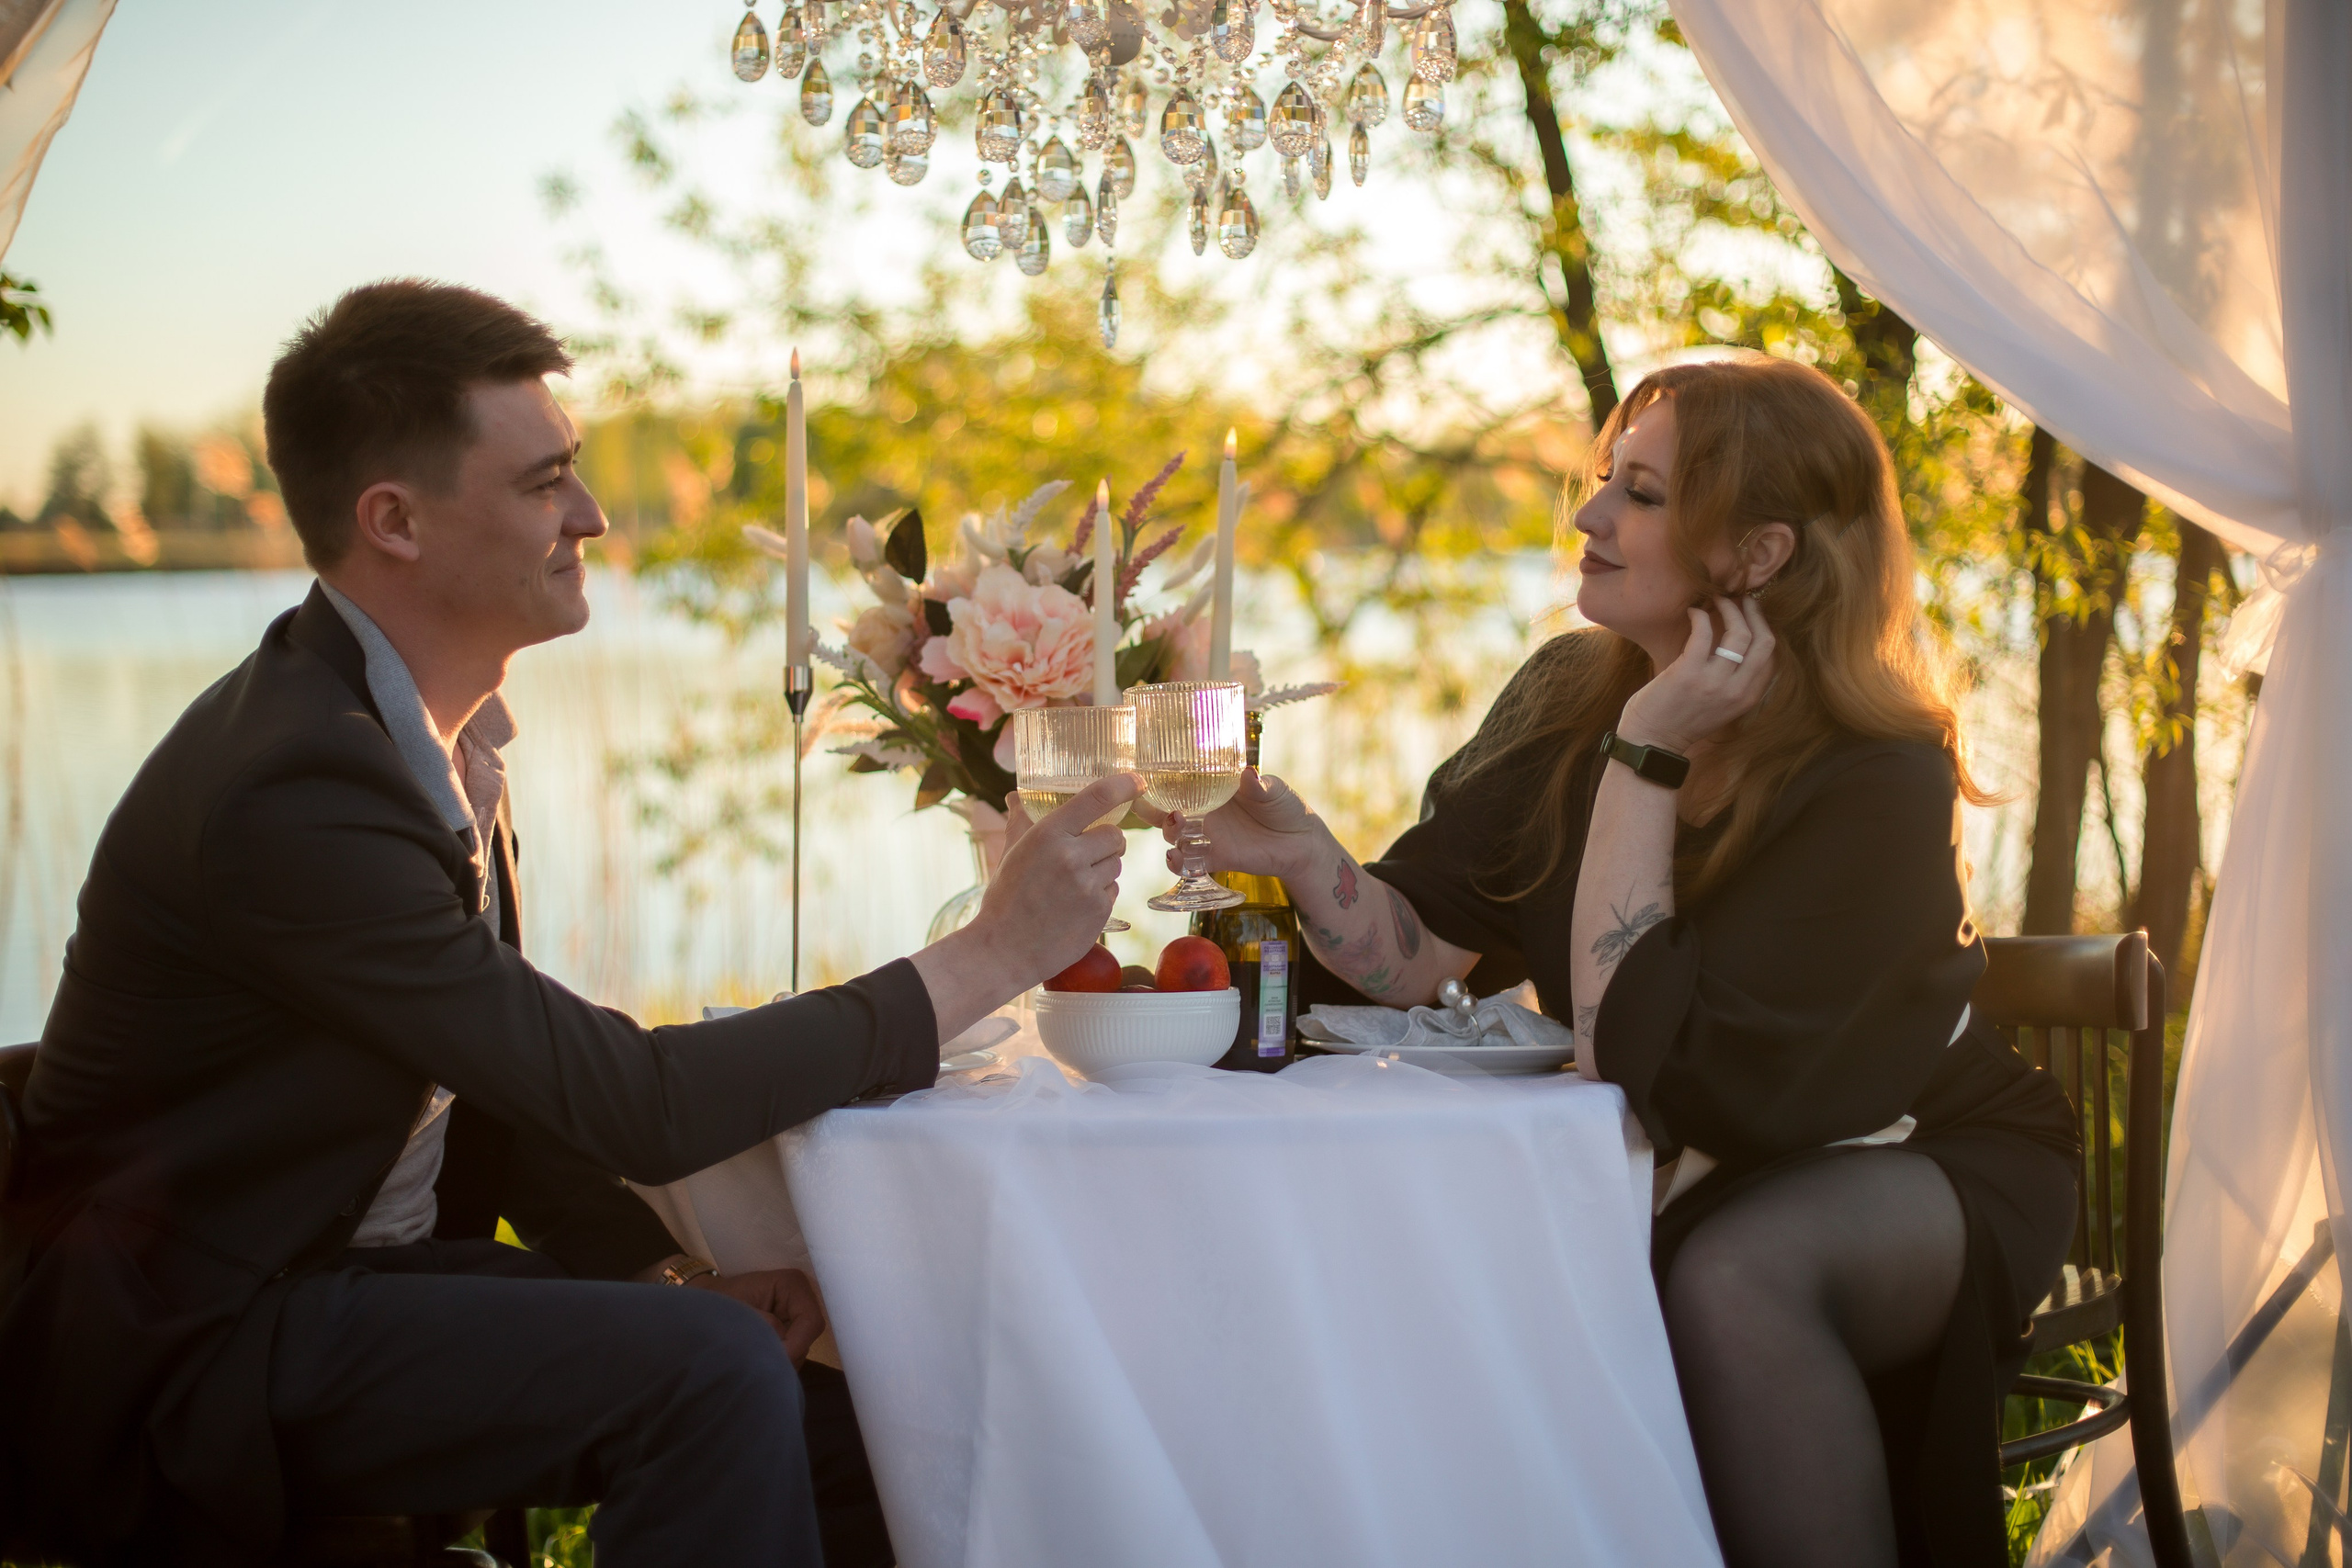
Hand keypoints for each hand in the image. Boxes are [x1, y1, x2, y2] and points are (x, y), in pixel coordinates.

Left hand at [687, 1266, 826, 1365]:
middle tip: (757, 1364)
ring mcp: (795, 1317)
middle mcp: (801, 1299)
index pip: (811, 1322)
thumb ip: (761, 1325)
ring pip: (801, 1349)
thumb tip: (782, 1345)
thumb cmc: (718, 1301)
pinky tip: (757, 1359)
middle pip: (808, 1338)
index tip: (769, 1360)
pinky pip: (792, 1352)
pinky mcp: (789, 1331)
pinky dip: (776, 1361)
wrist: (707, 1302)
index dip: (796, 1345)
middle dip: (786, 1355)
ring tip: (752, 1360)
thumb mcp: (735, 1311)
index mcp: (792, 1285)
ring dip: (780, 1360)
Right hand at [970, 772, 1137, 983]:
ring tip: (1071, 887)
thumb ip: (1021, 822)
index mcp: (1048, 834)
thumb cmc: (1005, 899)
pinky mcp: (1099, 911)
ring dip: (1102, 871)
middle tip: (1083, 857)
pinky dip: (1100, 895)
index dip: (1124, 785)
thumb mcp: (1011, 855)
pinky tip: (1075, 906)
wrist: (1004, 950)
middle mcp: (1071, 856)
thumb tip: (1016, 796)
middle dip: (1105, 844)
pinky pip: (1113, 891)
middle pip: (1115, 836)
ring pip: (1116, 865)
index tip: (1137, 781)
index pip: (1097, 797)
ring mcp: (1087, 885)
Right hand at [1141, 767, 1323, 880]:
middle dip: (1151, 810)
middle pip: (1164, 811)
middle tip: (1153, 805)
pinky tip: (1177, 857)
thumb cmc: (1285, 807)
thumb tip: (1249, 773)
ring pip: (1174, 836)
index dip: (1158, 782)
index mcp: (1211, 789)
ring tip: (1177, 825)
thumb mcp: (1274, 790)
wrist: (1301, 842)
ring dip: (1168, 831)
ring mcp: (1207, 837)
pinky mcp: (1216, 859)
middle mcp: (1203, 813)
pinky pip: (1189, 864)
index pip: (1177, 784)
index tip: (1146, 778)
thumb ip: (1258, 785)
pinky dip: (1178, 863)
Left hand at [1617, 596, 1776, 753]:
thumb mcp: (1721, 706)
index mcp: (1747, 698)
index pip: (1770, 656)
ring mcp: (1714, 681)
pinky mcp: (1689, 672)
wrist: (1652, 741)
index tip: (1752, 613)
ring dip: (1729, 609)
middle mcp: (1737, 690)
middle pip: (1763, 641)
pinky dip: (1700, 616)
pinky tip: (1693, 612)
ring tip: (1717, 600)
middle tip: (1742, 598)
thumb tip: (1738, 644)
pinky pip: (1703, 632)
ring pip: (1739, 633)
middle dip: (1755, 613)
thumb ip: (1734, 681)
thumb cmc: (1681, 721)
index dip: (1763, 628)